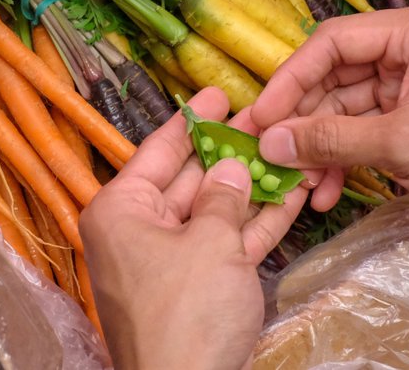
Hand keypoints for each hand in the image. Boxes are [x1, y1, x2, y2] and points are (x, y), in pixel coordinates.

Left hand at [80, 88, 307, 369]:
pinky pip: (223, 245)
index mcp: (119, 211)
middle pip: (186, 179)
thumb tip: (233, 169)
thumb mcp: (209, 244)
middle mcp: (136, 232)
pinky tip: (289, 196)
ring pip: (212, 212)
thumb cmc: (184, 315)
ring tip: (287, 152)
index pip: (156, 151)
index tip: (217, 94)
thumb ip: (224, 198)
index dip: (192, 121)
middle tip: (264, 121)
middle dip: (228, 153)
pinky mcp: (195, 290)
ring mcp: (166, 263)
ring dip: (250, 187)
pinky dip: (253, 224)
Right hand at [252, 2, 408, 238]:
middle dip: (303, 121)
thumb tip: (269, 141)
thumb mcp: (403, 145)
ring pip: (346, 110)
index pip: (333, 42)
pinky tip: (326, 189)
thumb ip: (331, 139)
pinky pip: (367, 131)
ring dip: (321, 148)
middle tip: (267, 153)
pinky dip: (345, 159)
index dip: (290, 80)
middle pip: (335, 77)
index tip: (259, 115)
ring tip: (298, 184)